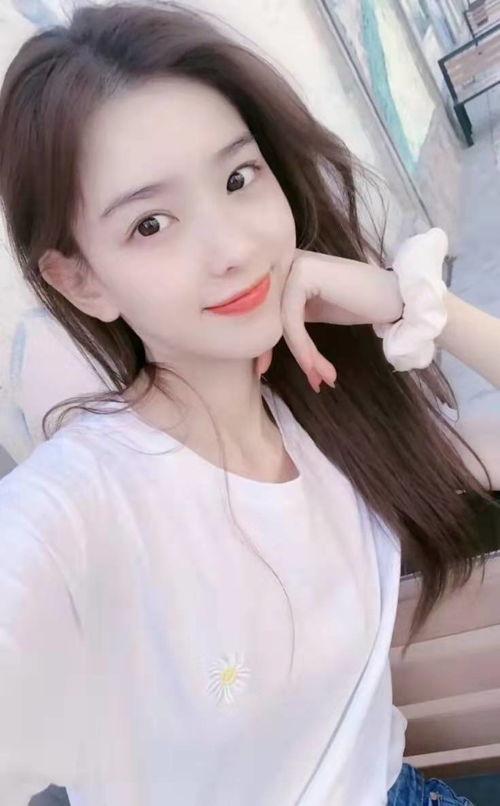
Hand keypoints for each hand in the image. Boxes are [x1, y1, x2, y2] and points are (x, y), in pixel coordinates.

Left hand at [256, 248, 402, 391]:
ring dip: (304, 356)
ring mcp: (294, 264)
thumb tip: (258, 358)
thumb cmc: (357, 303)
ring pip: (282, 322)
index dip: (263, 344)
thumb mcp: (314, 312)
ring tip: (322, 377)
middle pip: (270, 317)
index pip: (263, 311)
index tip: (265, 371)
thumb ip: (287, 322)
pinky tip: (316, 366)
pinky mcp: (304, 273)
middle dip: (287, 354)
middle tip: (310, 380)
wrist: (395, 295)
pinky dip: (303, 347)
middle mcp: (285, 262)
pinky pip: (292, 319)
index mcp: (284, 270)